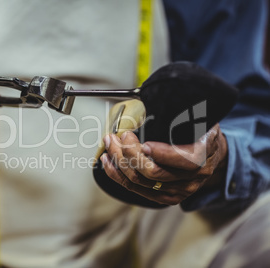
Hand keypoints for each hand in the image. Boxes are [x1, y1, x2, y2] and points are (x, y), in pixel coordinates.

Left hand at [100, 124, 227, 204]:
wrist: (211, 157)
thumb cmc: (201, 133)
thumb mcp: (201, 119)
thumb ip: (184, 114)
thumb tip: (162, 99)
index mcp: (202, 158)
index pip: (183, 161)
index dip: (161, 153)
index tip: (143, 142)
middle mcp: (191, 180)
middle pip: (153, 173)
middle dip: (130, 152)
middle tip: (119, 136)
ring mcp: (176, 192)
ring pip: (139, 180)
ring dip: (118, 160)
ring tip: (110, 142)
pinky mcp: (163, 197)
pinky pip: (134, 188)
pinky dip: (117, 174)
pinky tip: (108, 160)